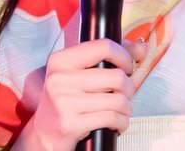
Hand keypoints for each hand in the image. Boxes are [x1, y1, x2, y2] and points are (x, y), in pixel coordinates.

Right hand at [15, 38, 146, 150]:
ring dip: (126, 108)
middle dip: (129, 87)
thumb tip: (141, 49)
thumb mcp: (80, 75)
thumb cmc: (67, 101)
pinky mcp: (69, 124)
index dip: (124, 56)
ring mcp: (63, 102)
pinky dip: (122, 122)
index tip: (127, 66)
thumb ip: (110, 57)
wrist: (43, 137)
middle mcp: (59, 78)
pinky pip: (111, 118)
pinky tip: (117, 124)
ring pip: (118, 100)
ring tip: (121, 111)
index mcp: (61, 60)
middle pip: (116, 76)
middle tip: (125, 94)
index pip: (104, 46)